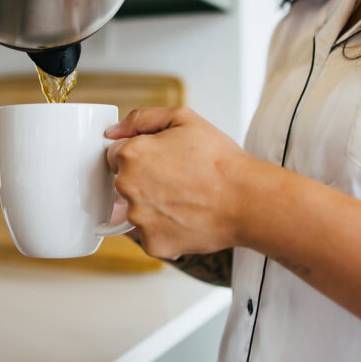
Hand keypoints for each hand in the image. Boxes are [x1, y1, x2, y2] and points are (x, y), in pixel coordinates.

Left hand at [105, 107, 253, 259]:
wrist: (246, 200)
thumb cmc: (219, 160)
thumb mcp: (183, 118)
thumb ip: (142, 118)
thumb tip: (114, 130)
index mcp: (131, 155)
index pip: (116, 155)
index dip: (141, 155)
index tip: (162, 161)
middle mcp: (127, 187)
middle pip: (124, 183)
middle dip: (145, 180)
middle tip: (178, 179)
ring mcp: (138, 218)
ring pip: (137, 210)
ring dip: (154, 206)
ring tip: (186, 199)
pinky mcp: (152, 243)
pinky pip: (151, 234)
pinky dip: (165, 229)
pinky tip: (187, 218)